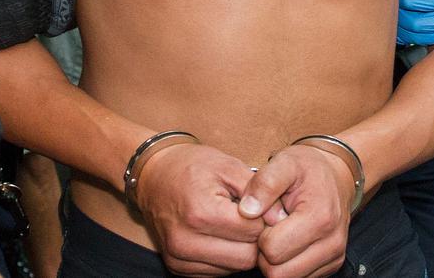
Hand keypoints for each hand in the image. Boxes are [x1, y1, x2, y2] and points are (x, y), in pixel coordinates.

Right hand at [135, 142, 264, 275]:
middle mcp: (186, 241)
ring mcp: (179, 258)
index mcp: (201, 212)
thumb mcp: (227, 165)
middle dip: (254, 238)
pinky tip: (219, 234)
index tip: (261, 204)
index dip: (263, 217)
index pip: (253, 231)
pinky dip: (224, 256)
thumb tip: (280, 218)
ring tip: (233, 223)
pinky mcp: (176, 268)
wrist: (153, 174)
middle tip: (249, 216)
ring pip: (233, 269)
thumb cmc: (192, 166)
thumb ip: (258, 190)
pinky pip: (216, 273)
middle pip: (246, 257)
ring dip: (240, 249)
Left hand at [238, 144, 354, 277]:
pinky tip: (289, 241)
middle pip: (279, 274)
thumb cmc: (308, 168)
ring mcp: (333, 257)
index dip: (260, 235)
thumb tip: (246, 211)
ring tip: (278, 233)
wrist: (335, 174)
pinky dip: (289, 264)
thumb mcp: (285, 162)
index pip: (273, 250)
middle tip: (268, 227)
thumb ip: (264, 183)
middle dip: (266, 253)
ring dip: (277, 261)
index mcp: (319, 218)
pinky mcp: (332, 265)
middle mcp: (331, 243)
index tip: (265, 215)